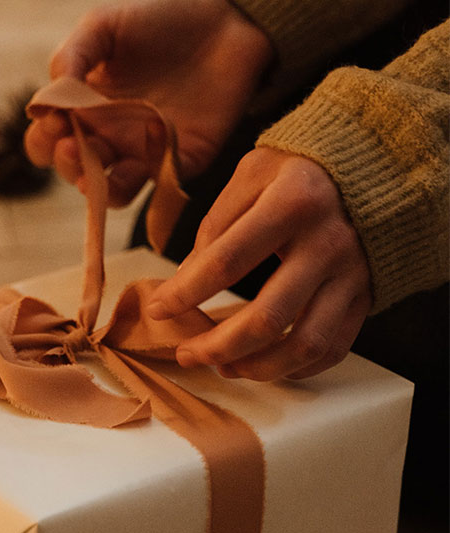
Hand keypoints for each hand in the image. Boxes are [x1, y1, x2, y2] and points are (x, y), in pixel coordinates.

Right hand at [24, 0, 272, 205]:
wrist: (226, 19)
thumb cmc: (162, 18)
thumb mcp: (105, 24)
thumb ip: (72, 56)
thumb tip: (49, 100)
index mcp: (84, 107)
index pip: (47, 140)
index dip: (43, 139)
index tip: (54, 121)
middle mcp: (110, 136)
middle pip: (74, 171)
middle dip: (67, 165)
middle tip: (72, 146)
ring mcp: (145, 152)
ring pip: (111, 191)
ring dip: (98, 187)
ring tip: (97, 167)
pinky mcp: (181, 160)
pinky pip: (157, 187)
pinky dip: (145, 183)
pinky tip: (139, 165)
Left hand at [146, 148, 373, 379]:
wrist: (375, 164)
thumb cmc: (301, 170)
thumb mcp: (253, 174)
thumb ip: (217, 225)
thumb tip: (184, 281)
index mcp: (292, 203)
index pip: (226, 261)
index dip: (185, 292)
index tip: (158, 309)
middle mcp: (327, 243)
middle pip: (267, 317)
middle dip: (217, 346)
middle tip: (187, 354)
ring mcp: (351, 274)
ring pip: (304, 344)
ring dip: (257, 368)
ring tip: (224, 367)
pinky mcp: (365, 295)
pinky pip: (333, 348)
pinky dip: (297, 369)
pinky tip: (266, 365)